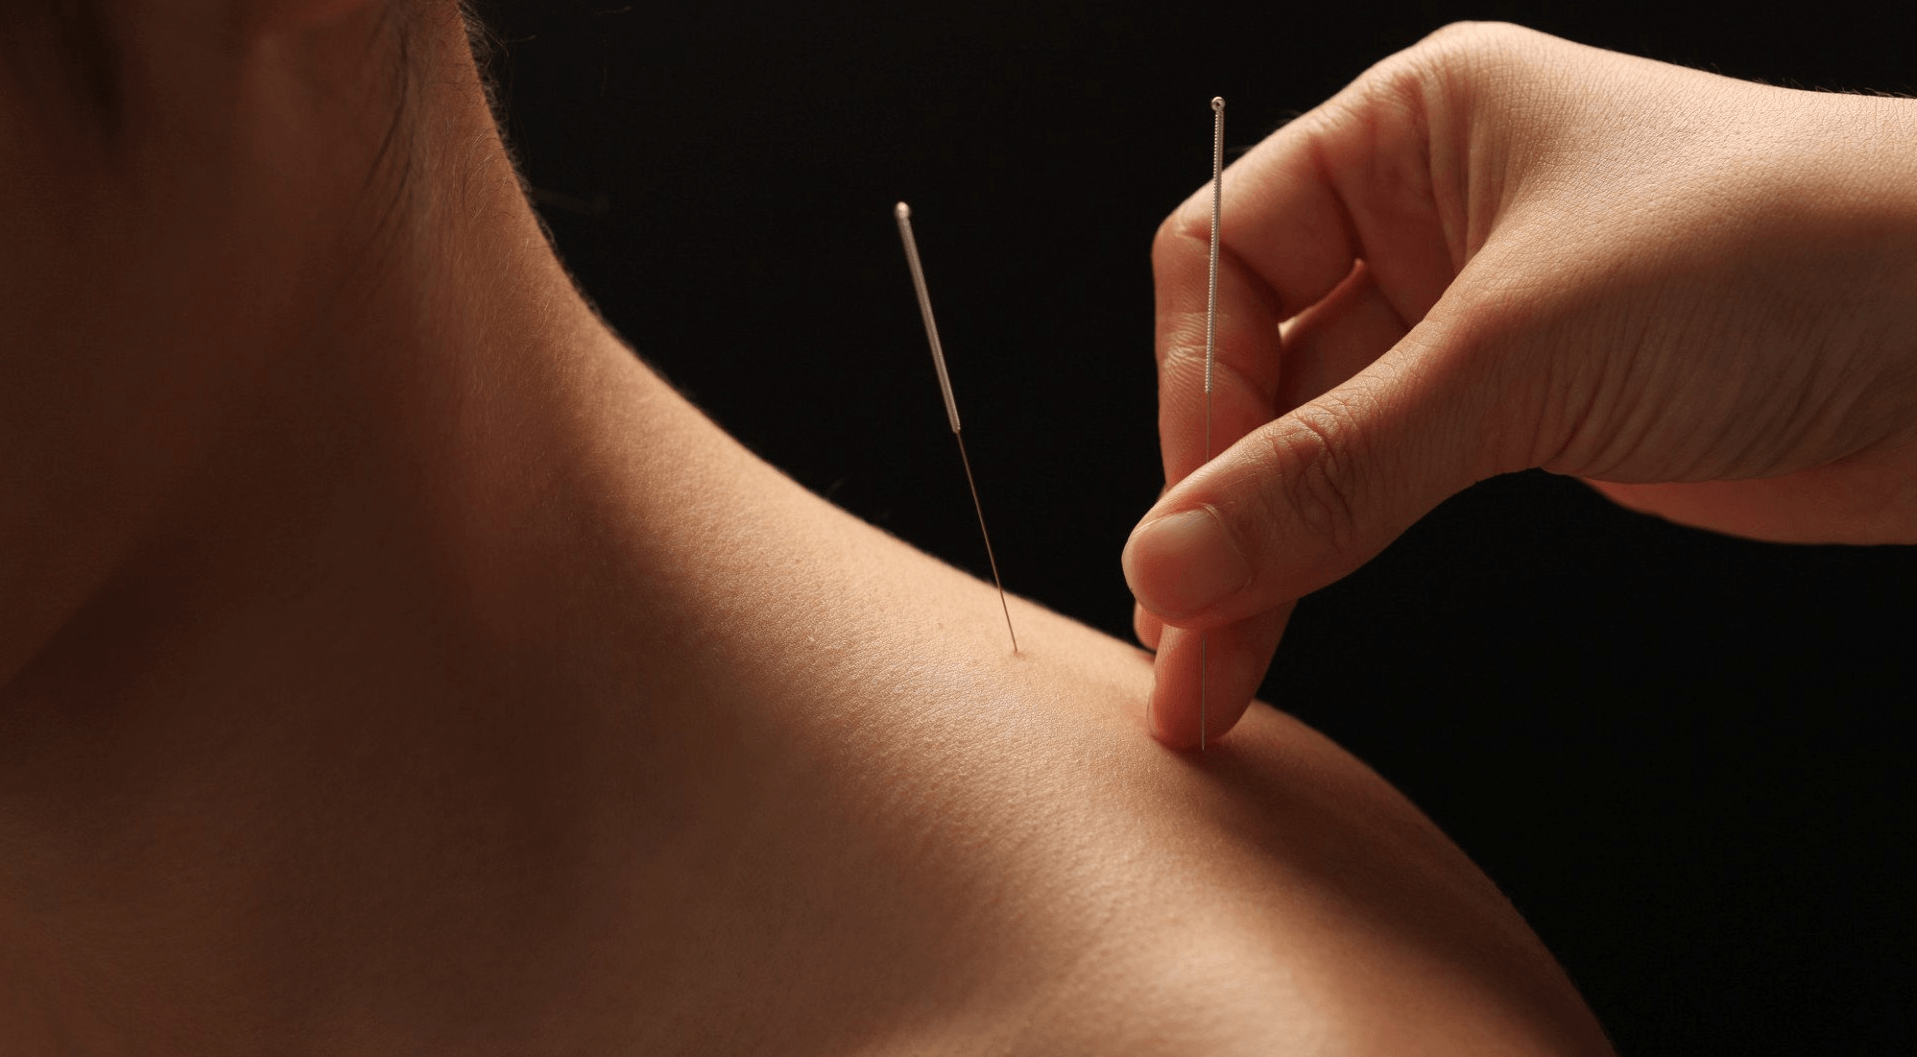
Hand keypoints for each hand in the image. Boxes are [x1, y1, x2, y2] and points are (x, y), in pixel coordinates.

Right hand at [1123, 22, 1916, 747]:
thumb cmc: (1787, 256)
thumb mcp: (1520, 356)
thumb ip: (1329, 468)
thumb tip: (1167, 562)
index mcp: (1410, 132)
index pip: (1225, 254)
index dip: (1194, 389)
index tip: (1197, 517)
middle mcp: (1428, 217)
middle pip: (1257, 362)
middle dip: (1215, 501)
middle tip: (1178, 634)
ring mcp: (1474, 325)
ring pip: (1314, 442)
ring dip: (1260, 554)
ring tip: (1209, 680)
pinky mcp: (1524, 418)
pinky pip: (1383, 487)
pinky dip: (1330, 558)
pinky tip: (1281, 625)